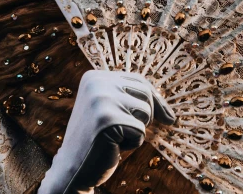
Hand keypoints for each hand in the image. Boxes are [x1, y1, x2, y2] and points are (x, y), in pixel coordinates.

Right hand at [38, 70, 175, 193]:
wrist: (73, 166)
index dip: (155, 100)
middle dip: (146, 116)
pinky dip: (132, 143)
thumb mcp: (109, 110)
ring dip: (137, 130)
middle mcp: (96, 83)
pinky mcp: (108, 120)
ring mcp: (101, 100)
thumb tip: (169, 113)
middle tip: (128, 130)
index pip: (138, 80)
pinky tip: (113, 146)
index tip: (168, 117)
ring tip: (116, 136)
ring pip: (146, 112)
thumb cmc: (96, 139)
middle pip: (145, 93)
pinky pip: (140, 131)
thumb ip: (131, 100)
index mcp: (94, 77)